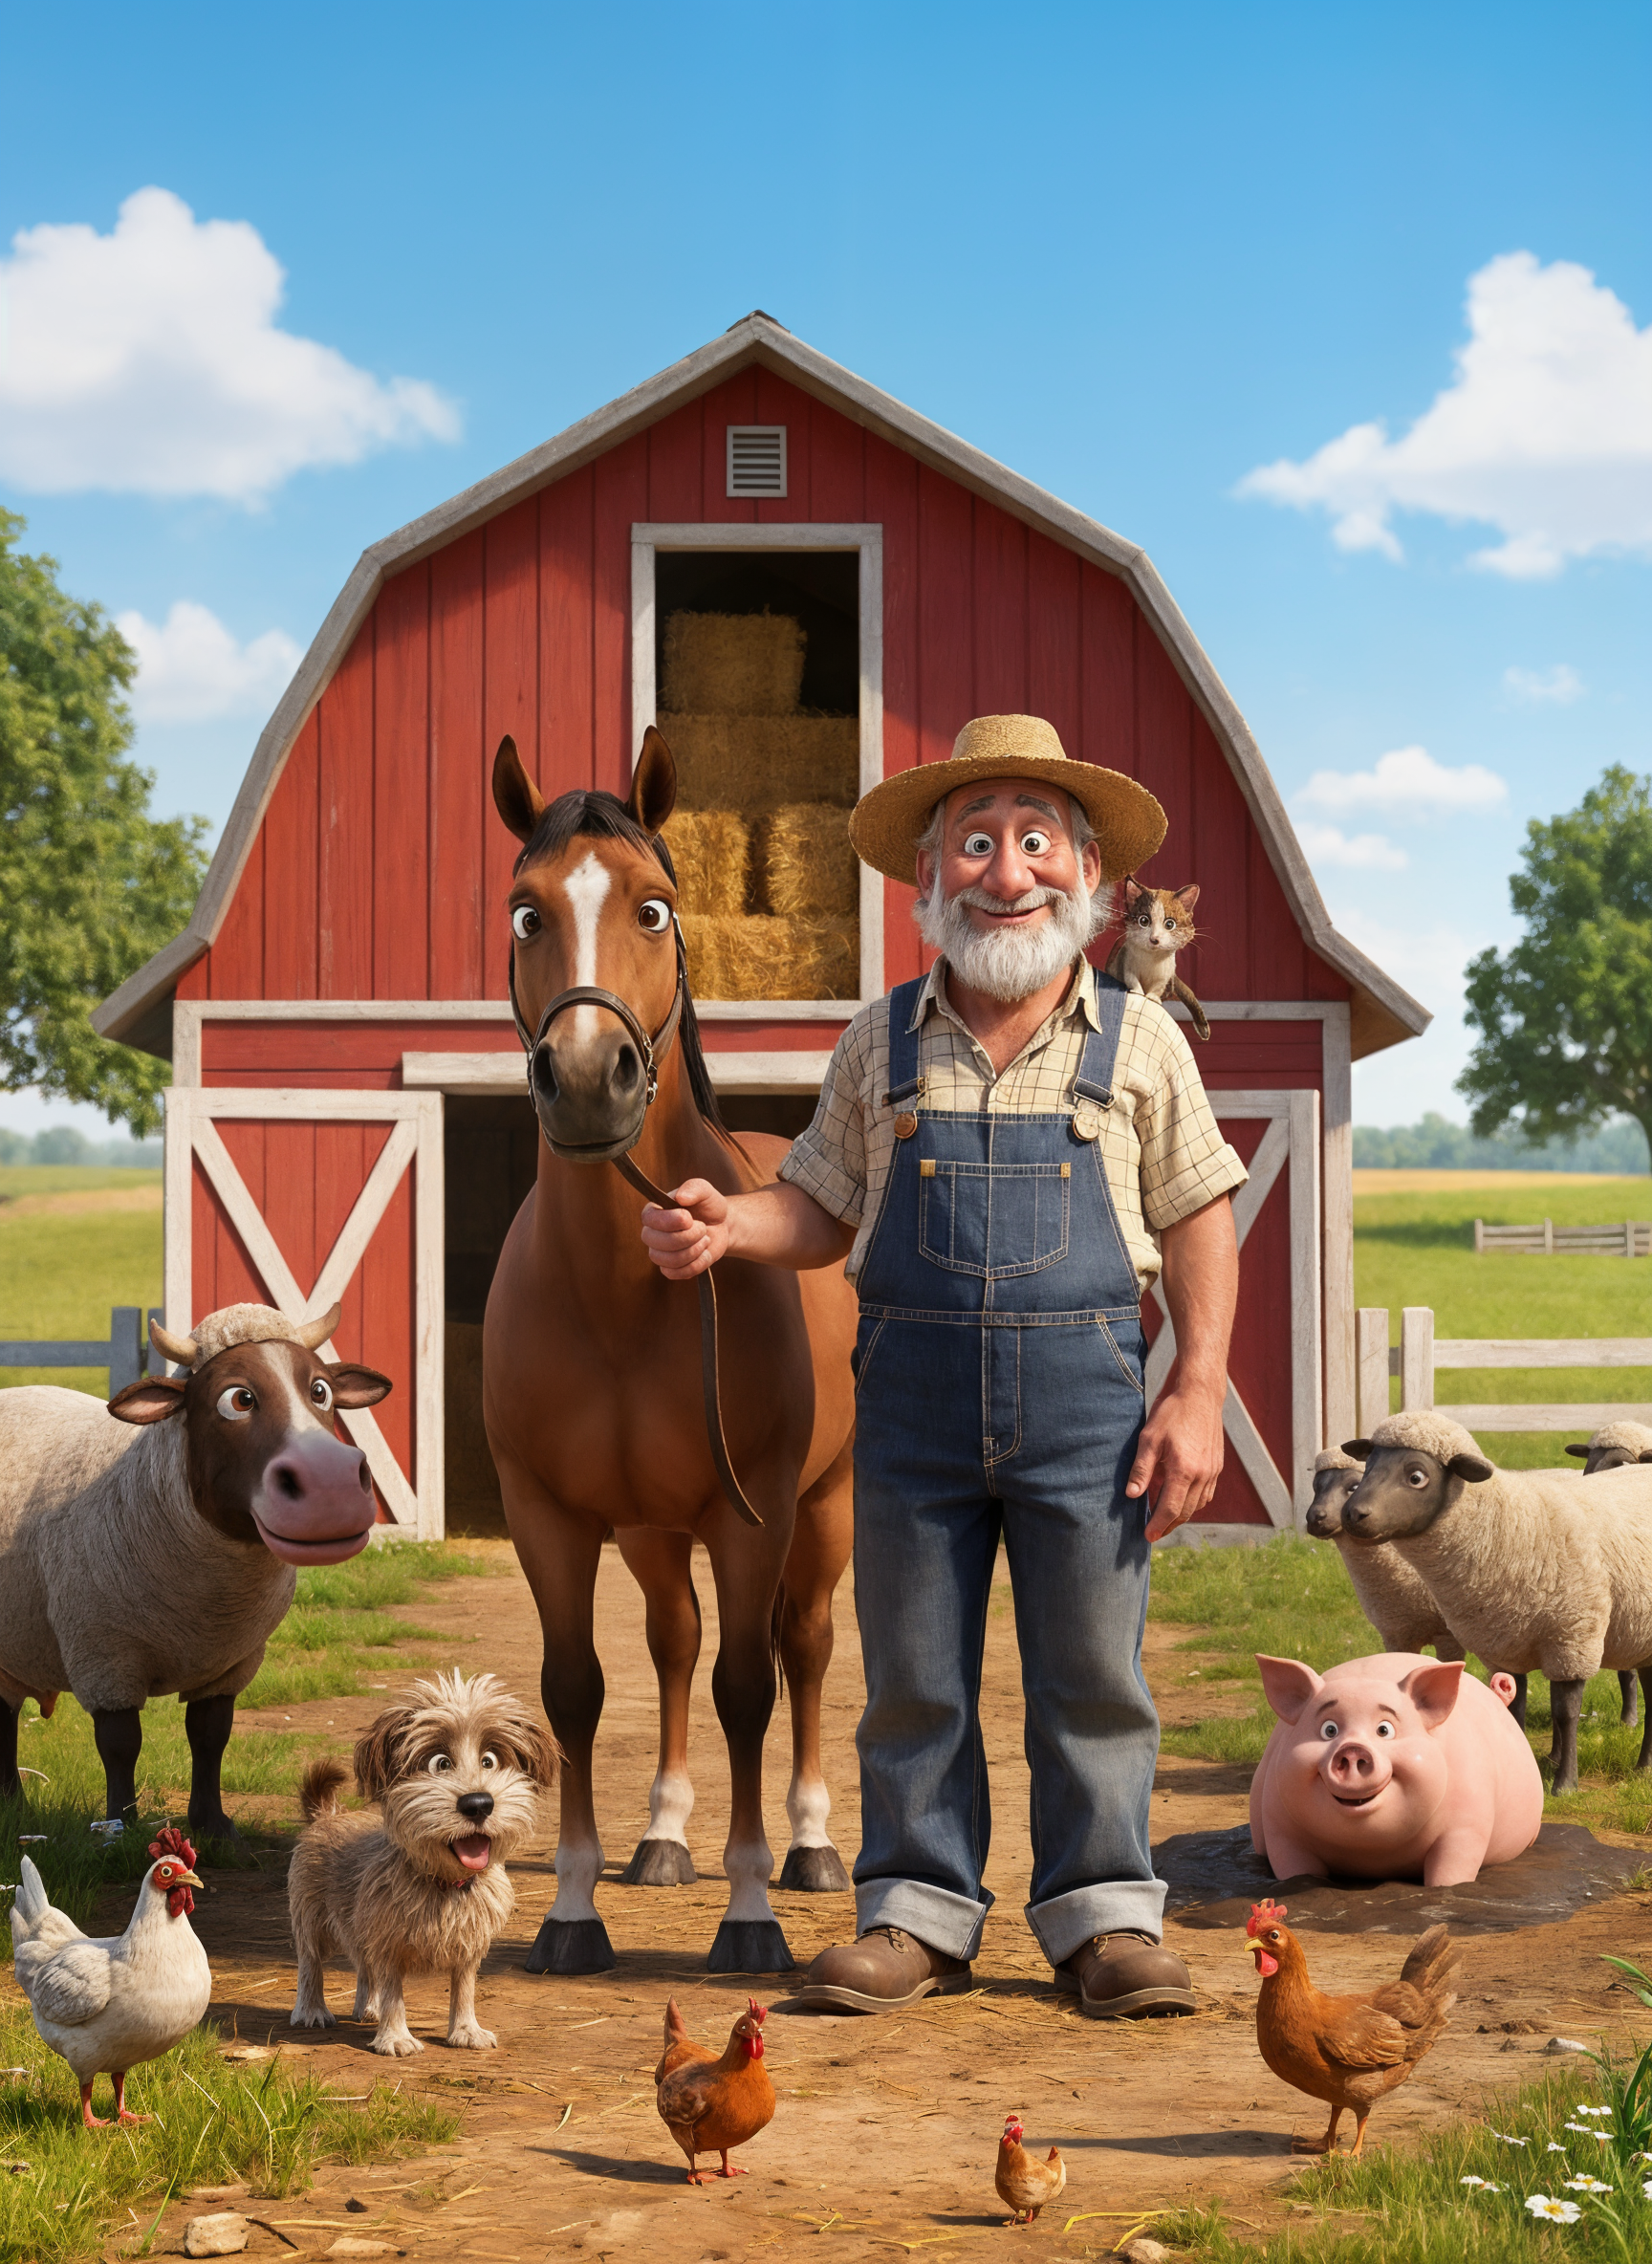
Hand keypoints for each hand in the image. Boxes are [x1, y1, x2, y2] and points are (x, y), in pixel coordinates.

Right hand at [639, 1179, 728, 1279]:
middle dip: (687, 1237)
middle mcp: (652, 1234)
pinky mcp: (671, 1269)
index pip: (648, 1219)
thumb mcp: (705, 1191)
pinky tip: (704, 1253)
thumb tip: (681, 1197)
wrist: (722, 1226)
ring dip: (694, 1250)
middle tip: (702, 1228)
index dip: (669, 1221)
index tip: (689, 1218)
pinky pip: (678, 1273)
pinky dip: (697, 1264)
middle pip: (658, 1242)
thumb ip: (693, 1188)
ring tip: (705, 1239)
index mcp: (654, 1212)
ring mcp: (660, 1254)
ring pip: (669, 1260)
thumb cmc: (708, 1206)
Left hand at [1126, 1382, 1225, 1541]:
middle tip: (1154, 1534)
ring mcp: (1213, 1471)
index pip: (1170, 1508)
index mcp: (1184, 1470)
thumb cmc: (1172, 1413)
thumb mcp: (1149, 1438)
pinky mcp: (1217, 1466)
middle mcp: (1202, 1475)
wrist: (1200, 1395)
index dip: (1158, 1525)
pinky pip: (1207, 1494)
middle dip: (1169, 1526)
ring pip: (1198, 1505)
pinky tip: (1182, 1501)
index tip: (1148, 1536)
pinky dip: (1194, 1503)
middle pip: (1185, 1511)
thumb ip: (1141, 1469)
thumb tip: (1132, 1495)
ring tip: (1165, 1521)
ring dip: (1182, 1516)